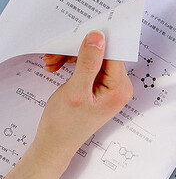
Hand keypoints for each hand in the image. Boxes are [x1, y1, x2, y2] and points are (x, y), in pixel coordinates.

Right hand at [33, 30, 132, 164]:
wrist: (56, 143)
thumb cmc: (65, 124)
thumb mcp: (76, 90)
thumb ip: (88, 63)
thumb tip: (98, 38)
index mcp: (120, 89)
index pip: (114, 54)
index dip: (97, 43)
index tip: (79, 35)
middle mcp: (120, 87)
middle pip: (103, 56)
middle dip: (78, 52)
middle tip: (55, 55)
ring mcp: (111, 87)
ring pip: (94, 59)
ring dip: (72, 58)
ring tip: (52, 63)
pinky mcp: (101, 87)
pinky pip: (90, 67)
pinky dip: (73, 65)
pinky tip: (57, 67)